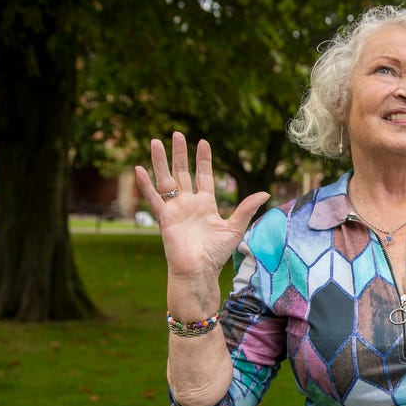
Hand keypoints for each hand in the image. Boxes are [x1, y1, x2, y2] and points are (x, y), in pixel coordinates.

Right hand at [134, 132, 269, 282]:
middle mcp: (188, 204)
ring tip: (155, 142)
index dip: (203, 160)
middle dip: (180, 154)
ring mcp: (175, 210)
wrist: (200, 272)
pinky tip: (139, 169)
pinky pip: (153, 199)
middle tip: (177, 133)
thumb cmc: (216, 254)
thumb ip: (246, 208)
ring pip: (166, 180)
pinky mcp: (164, 219)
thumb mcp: (235, 228)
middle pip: (183, 173)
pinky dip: (146, 185)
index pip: (204, 176)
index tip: (203, 142)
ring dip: (160, 161)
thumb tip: (266, 192)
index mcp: (206, 204)